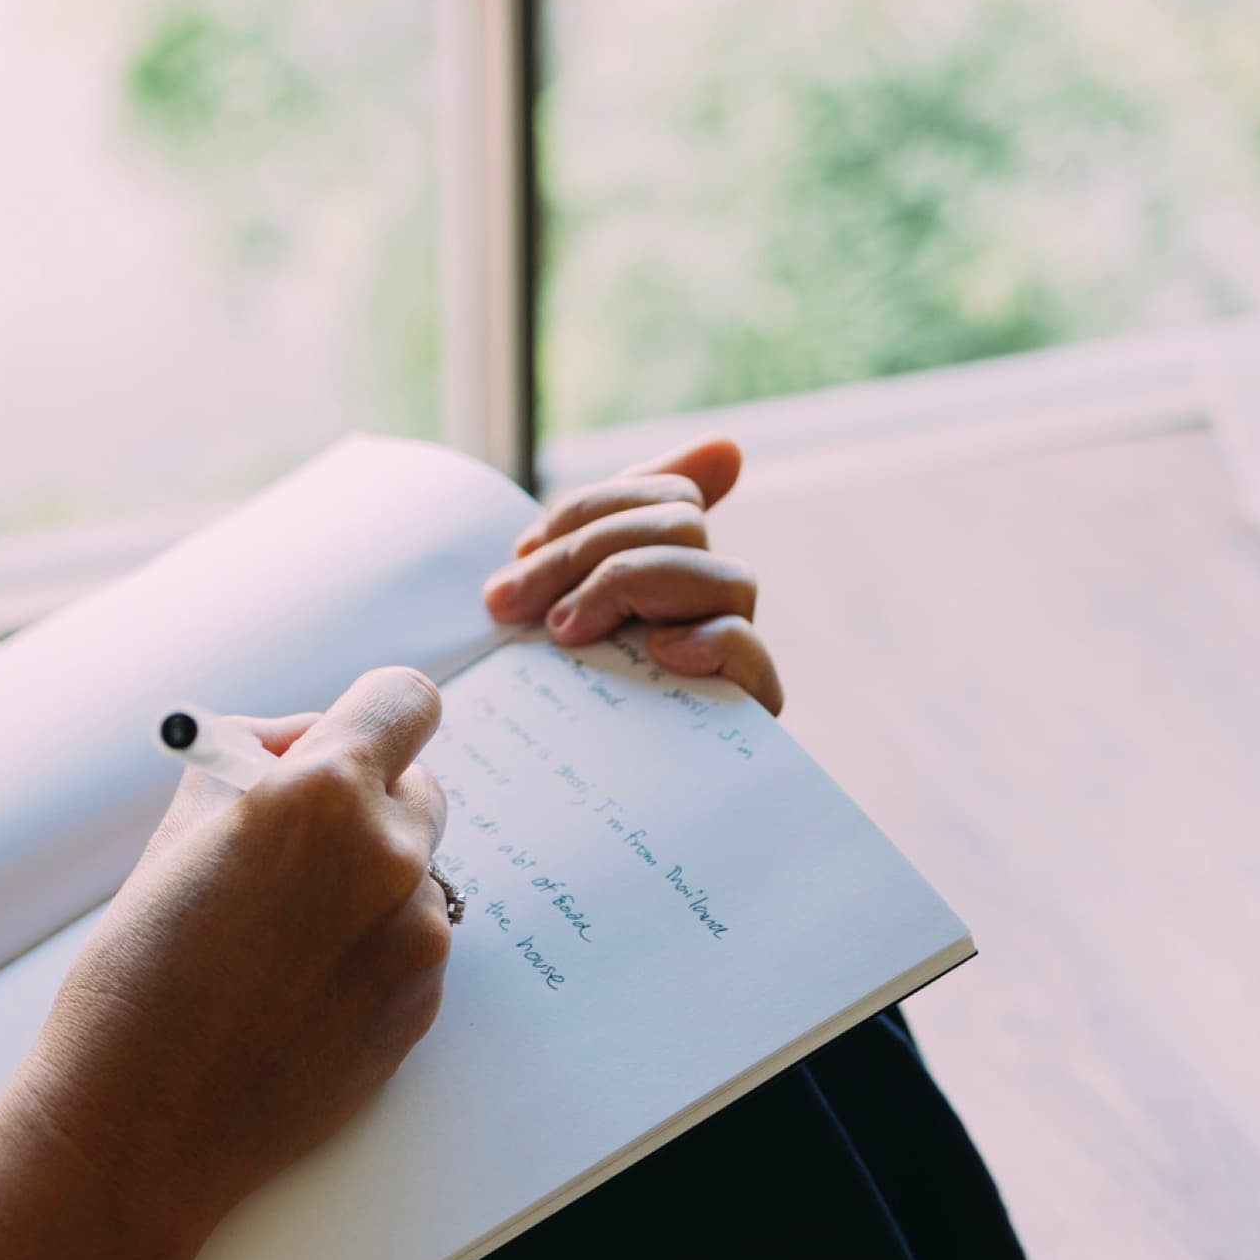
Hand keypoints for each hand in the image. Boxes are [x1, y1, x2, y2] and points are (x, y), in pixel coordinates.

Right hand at [0, 667, 455, 1245]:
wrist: (144, 1119)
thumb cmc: (139, 971)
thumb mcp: (181, 828)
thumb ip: (255, 766)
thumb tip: (297, 742)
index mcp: (324, 794)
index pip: (405, 700)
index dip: (370, 715)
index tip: (341, 739)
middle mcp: (390, 857)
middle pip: (419, 784)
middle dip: (364, 799)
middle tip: (290, 843)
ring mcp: (416, 938)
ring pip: (413, 872)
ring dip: (363, 882)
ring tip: (275, 938)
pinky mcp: (422, 1004)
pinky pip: (409, 943)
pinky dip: (367, 949)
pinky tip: (294, 988)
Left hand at [481, 437, 784, 713]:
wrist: (541, 811)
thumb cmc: (545, 701)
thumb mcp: (552, 609)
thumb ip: (598, 531)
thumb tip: (732, 448)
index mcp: (671, 568)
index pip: (667, 493)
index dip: (590, 508)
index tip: (521, 551)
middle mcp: (711, 606)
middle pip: (683, 526)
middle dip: (587, 552)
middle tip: (511, 605)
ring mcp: (729, 658)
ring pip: (725, 576)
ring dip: (631, 587)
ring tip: (565, 634)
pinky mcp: (739, 714)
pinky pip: (749, 652)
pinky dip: (707, 639)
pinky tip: (656, 651)